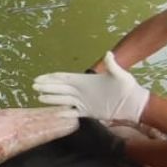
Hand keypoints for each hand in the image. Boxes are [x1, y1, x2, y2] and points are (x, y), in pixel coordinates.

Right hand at [32, 51, 149, 123]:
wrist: (133, 104)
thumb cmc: (128, 88)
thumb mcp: (121, 75)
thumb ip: (112, 66)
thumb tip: (108, 54)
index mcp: (85, 81)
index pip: (64, 79)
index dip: (51, 78)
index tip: (39, 78)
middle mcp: (81, 91)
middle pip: (60, 88)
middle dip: (46, 87)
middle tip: (34, 86)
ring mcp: (83, 101)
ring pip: (63, 99)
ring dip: (51, 99)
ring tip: (39, 97)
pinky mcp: (88, 112)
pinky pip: (72, 112)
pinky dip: (64, 113)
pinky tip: (55, 113)